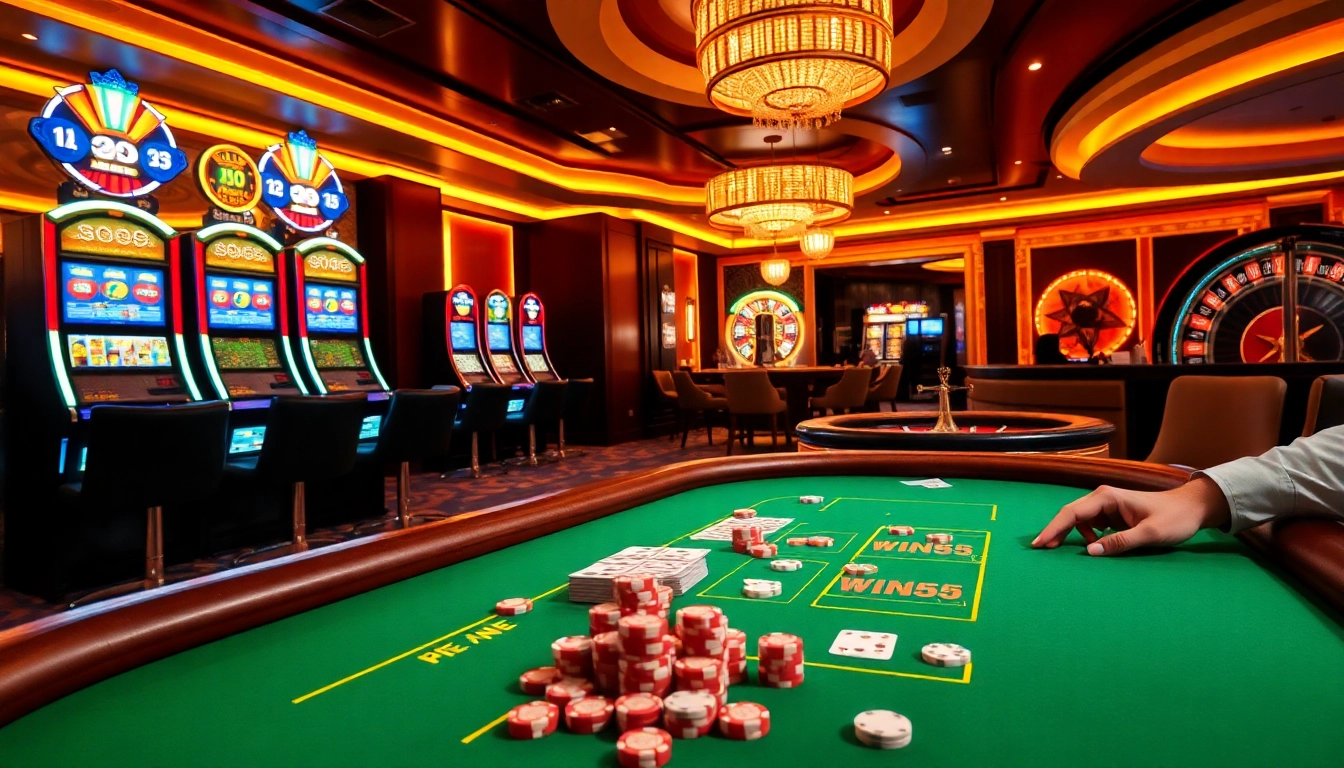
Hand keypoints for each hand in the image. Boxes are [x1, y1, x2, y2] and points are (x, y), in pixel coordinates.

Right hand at [1031, 477, 1230, 555]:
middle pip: (1070, 514)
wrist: (1193, 509)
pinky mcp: (1113, 515)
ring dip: (1069, 535)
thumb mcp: (1149, 534)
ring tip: (1059, 551)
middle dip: (1055, 531)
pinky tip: (1088, 547)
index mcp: (1108, 498)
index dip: (1054, 529)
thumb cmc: (1174, 519)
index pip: (1072, 513)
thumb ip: (1119, 543)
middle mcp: (1103, 498)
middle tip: (1040, 550)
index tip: (1039, 544)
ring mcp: (1107, 506)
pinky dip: (1084, 536)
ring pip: (1079, 520)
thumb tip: (1089, 552)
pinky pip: (1090, 525)